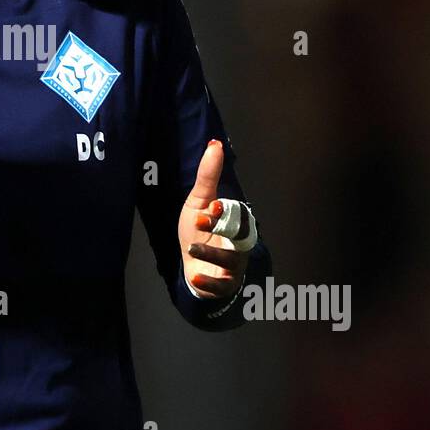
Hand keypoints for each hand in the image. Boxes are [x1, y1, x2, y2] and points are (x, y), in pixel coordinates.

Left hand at [178, 139, 249, 300]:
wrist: (191, 263)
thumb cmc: (198, 230)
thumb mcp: (199, 201)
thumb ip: (208, 176)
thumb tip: (215, 144)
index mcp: (236, 223)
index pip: (238, 216)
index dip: (226, 211)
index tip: (212, 205)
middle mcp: (239, 244)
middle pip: (238, 238)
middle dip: (221, 230)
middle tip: (200, 222)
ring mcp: (232, 267)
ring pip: (229, 261)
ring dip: (210, 254)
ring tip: (192, 248)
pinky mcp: (223, 285)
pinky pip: (221, 285)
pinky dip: (209, 281)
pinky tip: (195, 275)